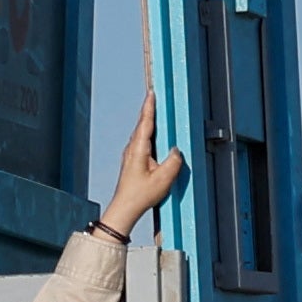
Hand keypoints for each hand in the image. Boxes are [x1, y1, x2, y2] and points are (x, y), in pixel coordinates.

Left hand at [102, 91, 183, 241]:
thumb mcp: (163, 179)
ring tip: (156, 110)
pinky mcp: (132, 161)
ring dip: (148, 121)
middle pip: (142, 124)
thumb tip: (177, 151)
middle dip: (149, 109)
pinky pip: (142, 141)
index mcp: (139, 149)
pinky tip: (154, 135)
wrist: (125, 208)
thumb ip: (173, 162)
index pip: (146, 122)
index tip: (152, 93)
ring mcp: (131, 155)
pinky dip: (148, 133)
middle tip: (154, 96)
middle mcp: (132, 148)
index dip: (149, 106)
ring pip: (141, 133)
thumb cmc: (141, 195)